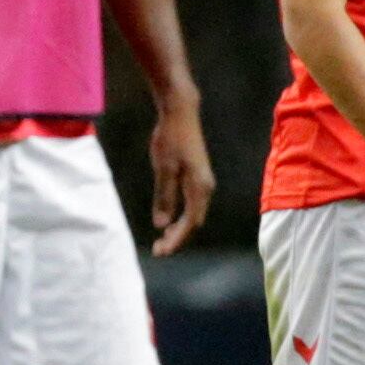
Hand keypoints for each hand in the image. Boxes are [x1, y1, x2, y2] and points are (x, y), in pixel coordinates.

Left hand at [145, 100, 214, 256]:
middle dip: (178, 238)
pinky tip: (168, 220)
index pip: (190, 222)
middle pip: (194, 222)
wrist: (180, 112)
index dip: (176, 240)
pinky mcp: (196, 177)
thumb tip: (162, 224)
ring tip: (162, 241)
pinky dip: (180, 216)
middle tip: (158, 250)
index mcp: (200, 187)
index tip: (161, 251)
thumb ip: (164, 196)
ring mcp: (202, 182)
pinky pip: (191, 204)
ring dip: (179, 229)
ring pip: (193, 214)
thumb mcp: (164, 168)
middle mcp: (205, 188)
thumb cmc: (170, 138)